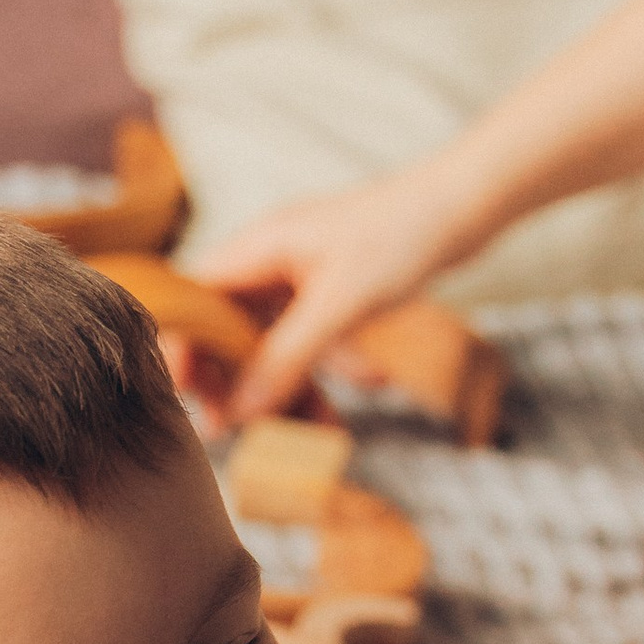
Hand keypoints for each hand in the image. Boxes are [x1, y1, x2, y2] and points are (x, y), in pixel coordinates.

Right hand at [194, 158, 487, 422]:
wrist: (463, 208)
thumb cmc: (402, 236)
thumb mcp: (341, 304)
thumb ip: (287, 357)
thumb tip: (239, 410)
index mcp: (256, 248)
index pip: (190, 301)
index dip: (179, 346)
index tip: (184, 392)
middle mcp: (267, 264)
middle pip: (221, 330)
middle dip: (228, 381)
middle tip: (232, 430)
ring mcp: (296, 282)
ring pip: (264, 348)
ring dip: (278, 392)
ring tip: (298, 435)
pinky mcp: (325, 299)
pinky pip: (302, 350)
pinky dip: (313, 382)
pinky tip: (331, 417)